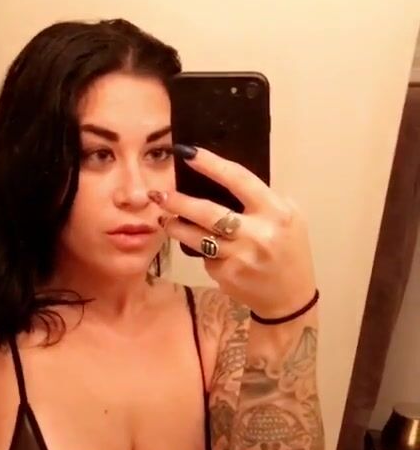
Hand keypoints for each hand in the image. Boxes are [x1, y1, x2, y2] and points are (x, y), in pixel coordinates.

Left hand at [149, 146, 316, 319]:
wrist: (290, 296)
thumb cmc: (289, 249)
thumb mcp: (288, 216)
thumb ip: (261, 199)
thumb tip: (223, 179)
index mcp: (275, 212)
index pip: (238, 180)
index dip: (211, 165)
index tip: (188, 153)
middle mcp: (256, 235)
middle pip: (208, 212)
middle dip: (178, 202)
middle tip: (158, 194)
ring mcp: (239, 258)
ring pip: (196, 238)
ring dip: (175, 227)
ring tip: (164, 218)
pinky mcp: (226, 276)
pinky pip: (205, 257)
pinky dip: (201, 251)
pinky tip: (204, 248)